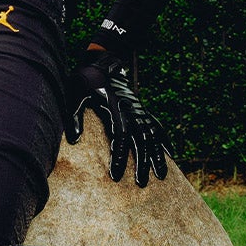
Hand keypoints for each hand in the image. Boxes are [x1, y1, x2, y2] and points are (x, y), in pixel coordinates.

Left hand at [64, 51, 169, 185]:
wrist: (102, 62)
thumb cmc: (84, 80)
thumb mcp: (74, 95)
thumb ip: (74, 117)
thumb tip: (74, 140)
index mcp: (114, 107)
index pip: (120, 135)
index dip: (118, 156)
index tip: (116, 176)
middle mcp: (131, 110)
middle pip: (140, 139)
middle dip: (142, 163)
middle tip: (141, 183)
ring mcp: (139, 110)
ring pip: (152, 135)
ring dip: (157, 156)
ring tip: (161, 176)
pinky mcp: (142, 110)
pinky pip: (157, 126)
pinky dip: (165, 141)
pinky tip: (171, 155)